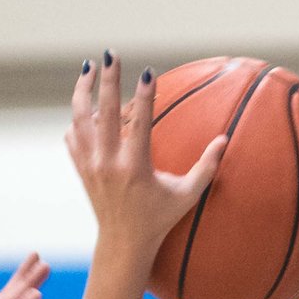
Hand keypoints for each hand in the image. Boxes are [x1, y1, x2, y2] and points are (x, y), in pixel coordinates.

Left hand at [65, 55, 223, 258]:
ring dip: (82, 91)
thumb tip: (225, 140)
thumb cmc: (159, 218)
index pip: (139, 123)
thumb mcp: (187, 196)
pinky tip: (86, 105)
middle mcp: (108, 164)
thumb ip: (206, 168)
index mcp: (135, 168)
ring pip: (79, 119)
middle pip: (103, 112)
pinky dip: (78, 118)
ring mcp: (90, 166)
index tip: (147, 71)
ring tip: (89, 68)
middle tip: (110, 54)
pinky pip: (73, 135)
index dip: (144, 95)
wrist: (123, 244)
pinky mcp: (81, 168)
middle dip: (107, 80)